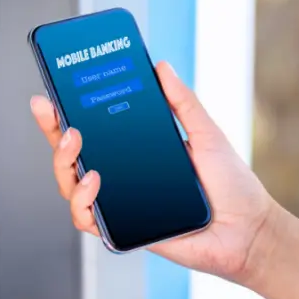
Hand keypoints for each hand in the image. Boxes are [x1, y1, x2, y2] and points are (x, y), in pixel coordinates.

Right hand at [31, 62, 275, 281]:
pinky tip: (94, 182)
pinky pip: (85, 219)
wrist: (248, 229)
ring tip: (76, 144)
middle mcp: (120, 179)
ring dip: (63, 164)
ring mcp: (118, 205)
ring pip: (69, 187)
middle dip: (53, 133)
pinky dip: (82, 200)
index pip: (90, 132)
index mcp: (134, 155)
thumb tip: (161, 68)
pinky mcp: (121, 231)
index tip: (51, 94)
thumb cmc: (231, 187)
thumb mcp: (206, 134)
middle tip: (56, 114)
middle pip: (70, 158)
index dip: (64, 115)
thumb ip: (182, 103)